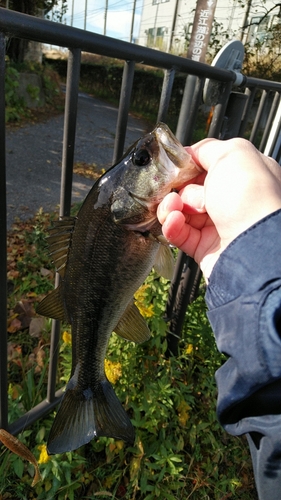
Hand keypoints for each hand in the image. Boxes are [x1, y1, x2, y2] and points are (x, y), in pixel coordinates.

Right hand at [157, 138, 280, 279]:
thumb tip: (191, 153)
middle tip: (177, 189)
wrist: (252, 246)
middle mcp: (232, 201)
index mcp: (243, 176)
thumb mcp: (233, 154)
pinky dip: (172, 226)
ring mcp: (218, 225)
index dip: (188, 166)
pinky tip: (174, 221)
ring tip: (173, 207)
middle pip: (190, 188)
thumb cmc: (251, 199)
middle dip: (178, 187)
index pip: (207, 166)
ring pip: (180, 211)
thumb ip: (209, 148)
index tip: (175, 166)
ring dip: (170, 207)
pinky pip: (178, 233)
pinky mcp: (204, 247)